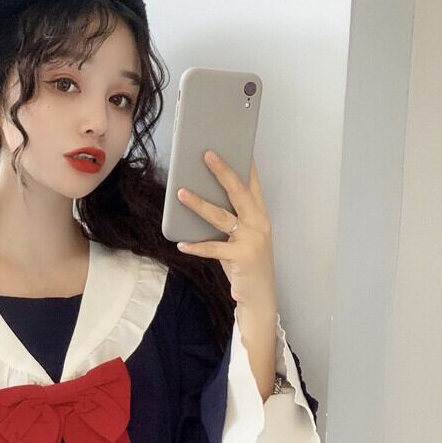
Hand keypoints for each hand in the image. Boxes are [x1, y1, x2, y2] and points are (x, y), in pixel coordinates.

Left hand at [176, 151, 276, 311]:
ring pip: (221, 216)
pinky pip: (214, 249)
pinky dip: (196, 247)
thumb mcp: (241, 238)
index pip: (253, 184)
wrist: (259, 296)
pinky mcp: (242, 257)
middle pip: (239, 192)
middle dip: (223, 171)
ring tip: (181, 193)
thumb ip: (229, 221)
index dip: (245, 164)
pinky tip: (182, 244)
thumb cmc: (246, 264)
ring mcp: (252, 240)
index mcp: (260, 216)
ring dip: (199, 204)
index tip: (236, 146)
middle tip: (207, 155)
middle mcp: (259, 224)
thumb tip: (201, 201)